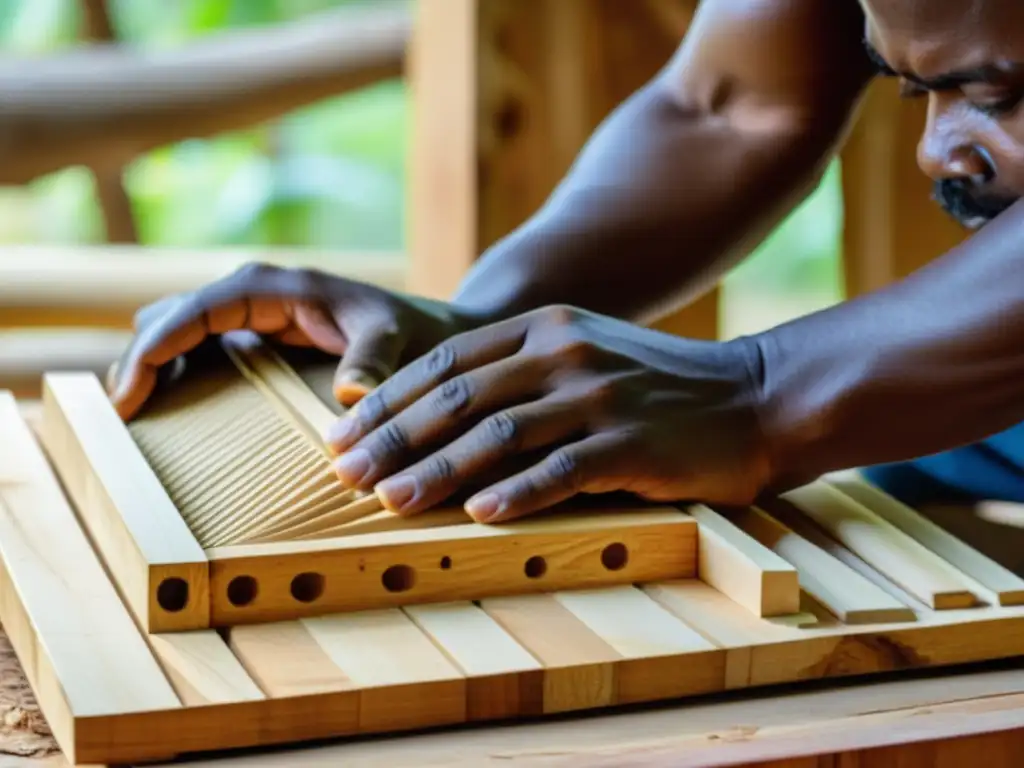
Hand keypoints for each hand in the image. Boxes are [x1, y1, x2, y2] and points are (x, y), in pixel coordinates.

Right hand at [108, 262, 482, 419]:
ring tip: (131, 416)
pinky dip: (170, 371)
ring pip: (174, 329)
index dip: (151, 350)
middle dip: (137, 358)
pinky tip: (163, 409)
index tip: (126, 396)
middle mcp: (252, 293)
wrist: (431, 333)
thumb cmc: (414, 333)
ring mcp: (249, 313)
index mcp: (273, 287)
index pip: (193, 311)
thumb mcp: (396, 340)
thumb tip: (347, 395)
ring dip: (148, 364)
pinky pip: (195, 346)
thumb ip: (373, 360)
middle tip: (121, 417)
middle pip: (169, 317)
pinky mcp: (254, 335)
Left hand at [324, 305, 772, 522]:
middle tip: (346, 474)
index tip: (341, 434)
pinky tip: (477, 515)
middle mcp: (564, 351)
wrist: (752, 398)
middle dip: (394, 437)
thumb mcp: (583, 354)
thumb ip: (517, 370)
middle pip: (459, 396)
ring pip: (498, 433)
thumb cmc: (655, 386)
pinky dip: (515, 493)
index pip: (445, 362)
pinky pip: (560, 470)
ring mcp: (599, 395)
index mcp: (543, 326)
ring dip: (438, 470)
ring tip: (391, 502)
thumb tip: (436, 417)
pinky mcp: (632, 443)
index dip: (387, 399)